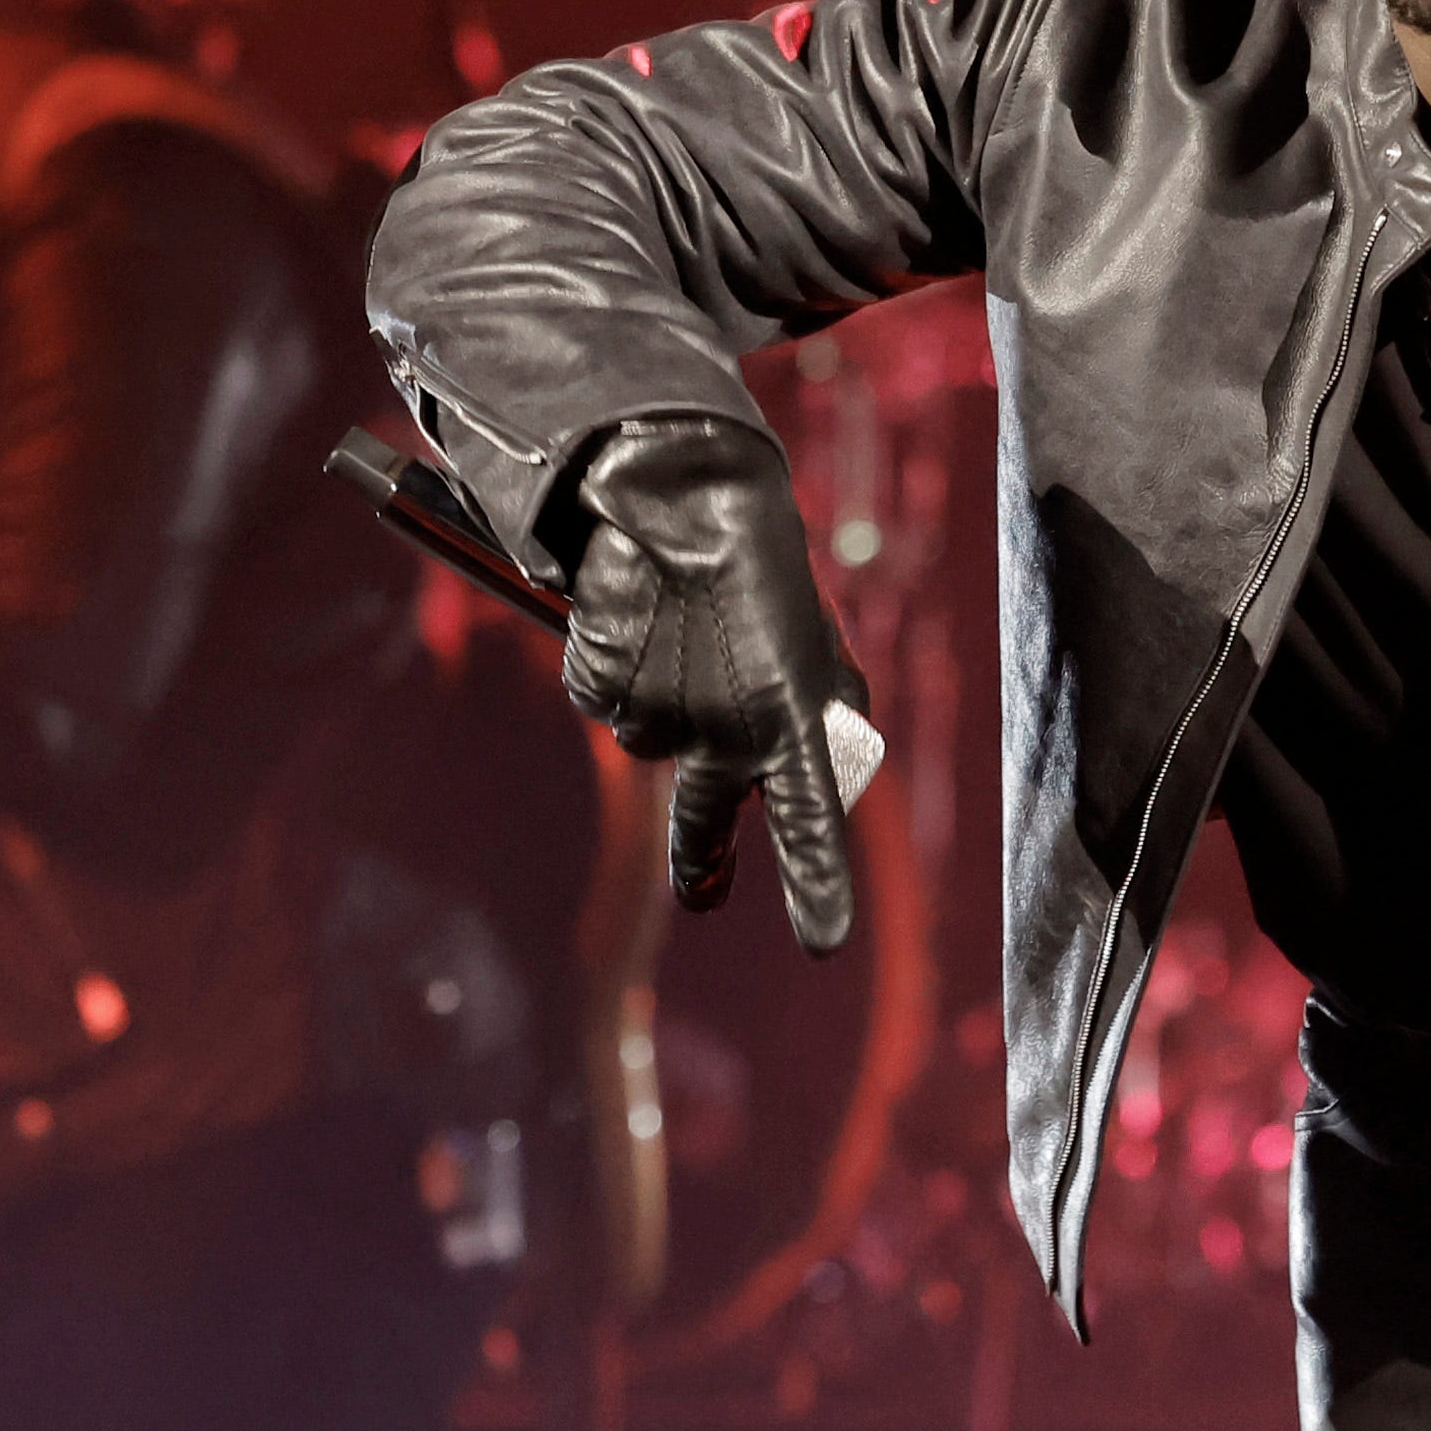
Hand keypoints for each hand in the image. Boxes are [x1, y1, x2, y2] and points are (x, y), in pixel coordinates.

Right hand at [548, 417, 867, 951]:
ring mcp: (658, 710)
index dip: (814, 881)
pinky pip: (605, 699)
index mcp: (790, 714)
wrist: (679, 488)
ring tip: (680, 637)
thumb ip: (822, 706)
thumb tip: (828, 761)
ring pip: (650, 742)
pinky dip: (616, 670)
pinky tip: (636, 621)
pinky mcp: (602, 682)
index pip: (811, 817)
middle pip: (703, 817)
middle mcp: (723, 726)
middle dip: (703, 859)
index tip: (825, 942)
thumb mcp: (807, 641)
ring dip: (662, 707)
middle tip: (707, 891)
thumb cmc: (758, 566)